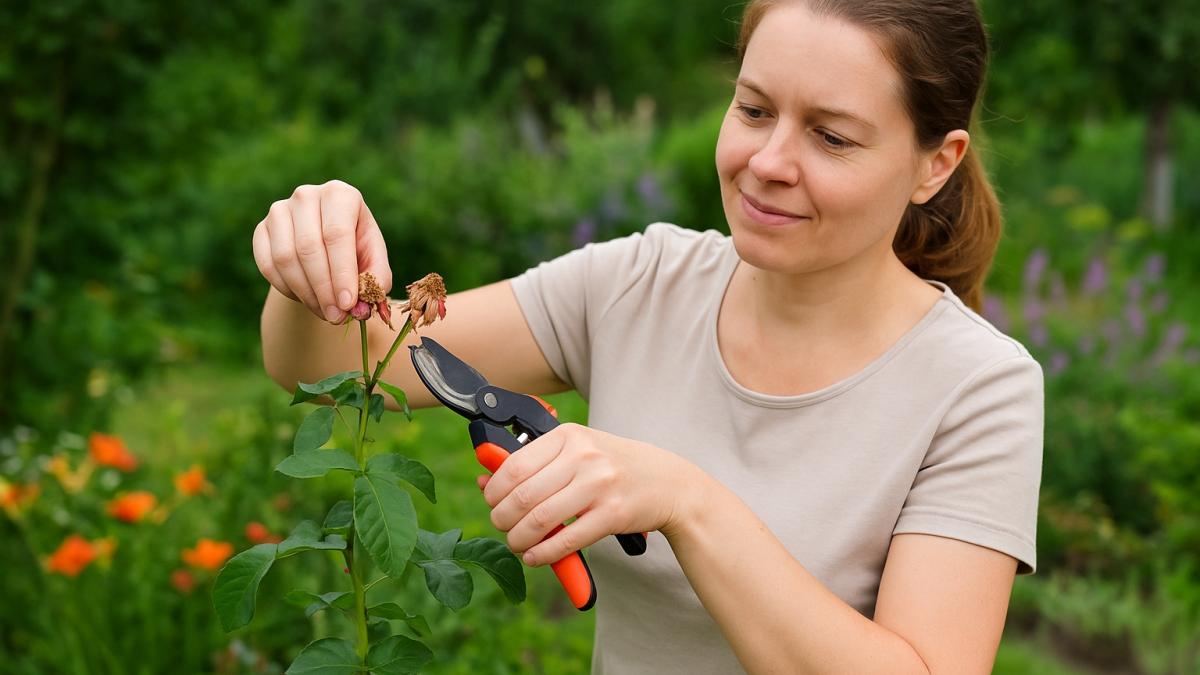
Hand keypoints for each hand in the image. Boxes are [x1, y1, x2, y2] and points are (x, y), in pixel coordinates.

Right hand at [251, 180, 391, 323]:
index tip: (348, 304)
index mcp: (340, 194)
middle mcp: (307, 196)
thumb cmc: (356, 249)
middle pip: (309, 248)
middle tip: (336, 316)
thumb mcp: (374, 260)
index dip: (342, 273)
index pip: (337, 234)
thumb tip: (361, 307)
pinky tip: (306, 299)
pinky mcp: (261, 230)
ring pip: (286, 258)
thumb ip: (376, 279)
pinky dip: (287, 289)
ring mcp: (279, 210)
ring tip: (325, 312)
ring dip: (306, 293)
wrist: (326, 244)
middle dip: (324, 289)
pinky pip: (268, 265)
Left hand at [477, 423, 702, 565]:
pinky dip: (542, 555)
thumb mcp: (578, 451)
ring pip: (539, 520)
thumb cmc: (615, 466)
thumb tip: (485, 480)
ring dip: (519, 540)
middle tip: (503, 527)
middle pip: (522, 496)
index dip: (494, 491)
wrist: (670, 483)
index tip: (492, 502)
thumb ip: (535, 463)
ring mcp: (599, 486)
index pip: (515, 465)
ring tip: (518, 544)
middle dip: (502, 519)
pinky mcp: (612, 515)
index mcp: (570, 435)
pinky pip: (565, 541)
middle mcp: (583, 457)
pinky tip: (535, 557)